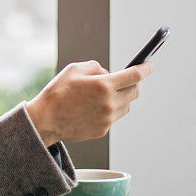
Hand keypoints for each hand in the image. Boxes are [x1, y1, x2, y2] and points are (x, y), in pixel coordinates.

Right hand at [25, 60, 152, 146]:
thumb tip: (108, 74)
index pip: (134, 75)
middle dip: (134, 83)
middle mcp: (110, 103)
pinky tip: (95, 107)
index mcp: (104, 85)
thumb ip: (96, 67)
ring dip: (122, 97)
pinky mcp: (103, 130)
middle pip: (135, 92)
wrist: (45, 120)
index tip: (150, 65)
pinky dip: (111, 109)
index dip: (145, 68)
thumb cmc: (58, 92)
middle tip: (127, 79)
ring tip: (106, 94)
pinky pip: (114, 117)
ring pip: (127, 105)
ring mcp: (107, 119)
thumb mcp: (74, 69)